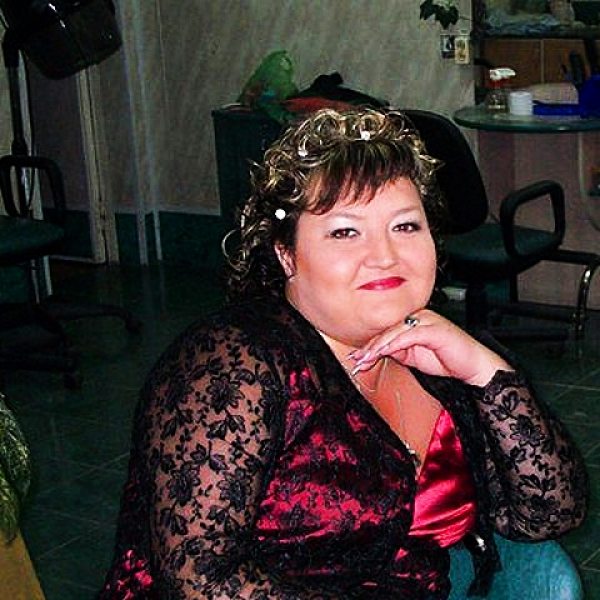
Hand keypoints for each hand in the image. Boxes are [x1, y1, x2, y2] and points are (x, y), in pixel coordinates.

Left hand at [349, 309, 512, 386]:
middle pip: (388, 329)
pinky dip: (394, 344)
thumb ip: (394, 351)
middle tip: (357, 359)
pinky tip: (384, 352)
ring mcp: (427, 320)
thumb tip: (372, 354)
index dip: (370, 344)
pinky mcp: (434, 328)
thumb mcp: (412, 357)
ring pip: (395, 331)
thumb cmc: (446, 359)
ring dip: (378, 346)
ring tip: (366, 358)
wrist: (472, 366)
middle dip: (370, 347)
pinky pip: (409, 335)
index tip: (356, 357)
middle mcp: (419, 316)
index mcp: (413, 321)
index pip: (386, 331)